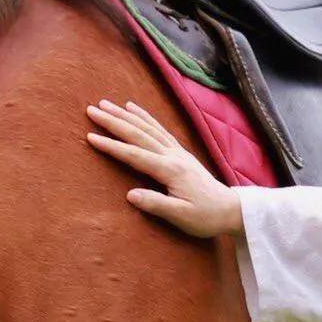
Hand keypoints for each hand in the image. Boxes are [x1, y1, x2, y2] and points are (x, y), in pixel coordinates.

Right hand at [84, 98, 243, 240]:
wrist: (230, 210)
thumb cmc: (205, 216)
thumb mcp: (181, 217)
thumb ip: (156, 205)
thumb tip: (130, 195)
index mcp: (170, 170)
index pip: (135, 156)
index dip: (112, 146)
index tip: (91, 137)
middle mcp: (173, 155)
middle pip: (138, 135)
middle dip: (113, 122)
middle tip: (92, 110)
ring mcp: (177, 151)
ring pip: (147, 128)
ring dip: (125, 115)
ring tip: (106, 104)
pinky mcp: (179, 152)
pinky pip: (158, 129)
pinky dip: (144, 117)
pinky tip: (132, 108)